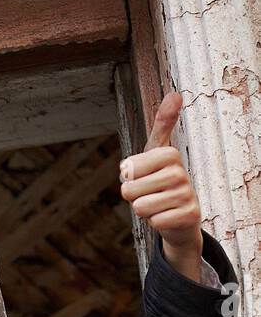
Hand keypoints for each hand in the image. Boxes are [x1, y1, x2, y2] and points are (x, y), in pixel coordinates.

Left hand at [119, 92, 203, 281]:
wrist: (181, 216)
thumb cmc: (163, 181)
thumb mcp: (158, 152)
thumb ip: (162, 125)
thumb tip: (176, 94)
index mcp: (169, 154)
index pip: (127, 169)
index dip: (127, 177)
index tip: (140, 176)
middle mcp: (180, 173)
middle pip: (130, 190)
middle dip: (133, 196)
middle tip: (149, 193)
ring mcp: (187, 195)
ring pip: (140, 207)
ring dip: (144, 210)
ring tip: (158, 204)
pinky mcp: (189, 216)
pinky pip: (154, 222)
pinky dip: (155, 223)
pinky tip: (167, 216)